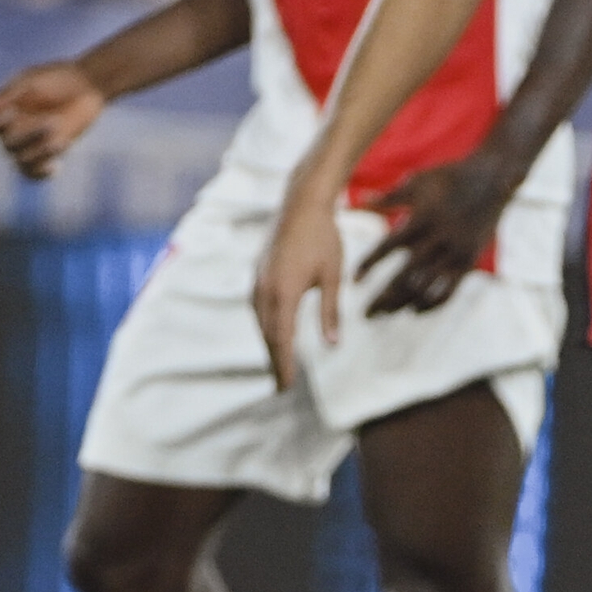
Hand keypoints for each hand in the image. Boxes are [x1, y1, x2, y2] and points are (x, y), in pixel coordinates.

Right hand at [0, 59, 104, 179]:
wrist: (87, 84)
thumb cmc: (54, 77)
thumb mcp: (27, 83)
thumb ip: (1, 99)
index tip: (9, 114)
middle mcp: (9, 132)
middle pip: (6, 147)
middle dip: (27, 135)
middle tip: (51, 120)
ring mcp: (28, 144)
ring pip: (21, 162)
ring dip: (40, 150)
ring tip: (59, 131)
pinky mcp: (47, 153)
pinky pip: (33, 173)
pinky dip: (42, 172)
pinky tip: (56, 165)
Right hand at [253, 188, 347, 390]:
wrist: (302, 203)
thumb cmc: (323, 238)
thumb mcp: (333, 277)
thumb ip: (331, 313)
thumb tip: (333, 345)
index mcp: (284, 293)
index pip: (282, 340)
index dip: (283, 366)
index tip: (286, 388)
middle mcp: (265, 290)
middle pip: (268, 336)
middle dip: (275, 361)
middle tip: (282, 386)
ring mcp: (258, 280)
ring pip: (261, 322)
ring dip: (269, 344)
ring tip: (279, 363)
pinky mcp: (257, 273)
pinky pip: (258, 307)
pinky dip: (266, 325)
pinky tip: (274, 331)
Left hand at [357, 152, 509, 316]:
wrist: (493, 179)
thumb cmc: (449, 177)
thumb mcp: (419, 181)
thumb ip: (390, 196)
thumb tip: (361, 202)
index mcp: (422, 218)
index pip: (388, 247)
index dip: (369, 265)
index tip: (354, 281)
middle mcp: (438, 239)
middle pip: (405, 276)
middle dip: (383, 298)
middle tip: (366, 314)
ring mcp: (456, 253)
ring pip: (426, 288)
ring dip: (402, 304)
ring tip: (385, 314)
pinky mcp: (469, 262)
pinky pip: (449, 292)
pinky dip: (430, 304)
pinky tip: (414, 311)